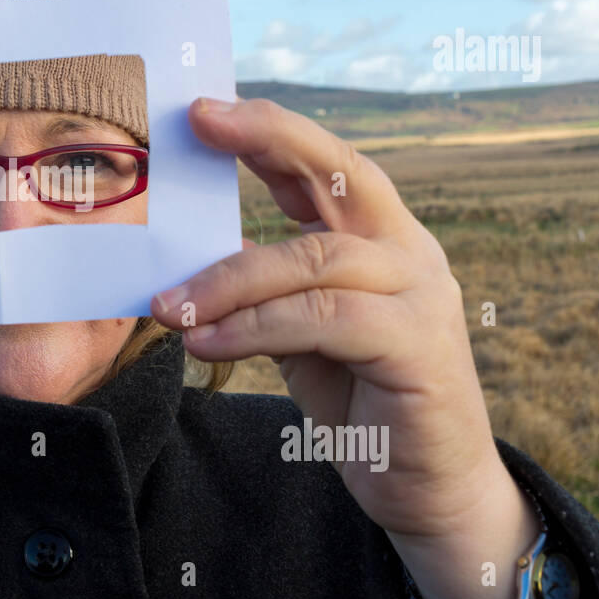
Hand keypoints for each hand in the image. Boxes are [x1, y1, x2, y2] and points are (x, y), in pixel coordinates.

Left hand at [151, 97, 537, 598]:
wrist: (429, 489)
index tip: (203, 109)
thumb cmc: (361, 400)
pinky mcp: (420, 345)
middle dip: (267, 140)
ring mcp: (422, 295)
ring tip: (168, 306)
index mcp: (379, 239)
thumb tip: (198, 245)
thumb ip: (267, 286)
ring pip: (315, 259)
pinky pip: (324, 318)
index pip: (324, 166)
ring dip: (230, 280)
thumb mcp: (300, 331)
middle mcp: (409, 252)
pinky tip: (205, 343)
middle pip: (341, 173)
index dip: (267, 131)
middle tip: (198, 125)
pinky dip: (255, 327)